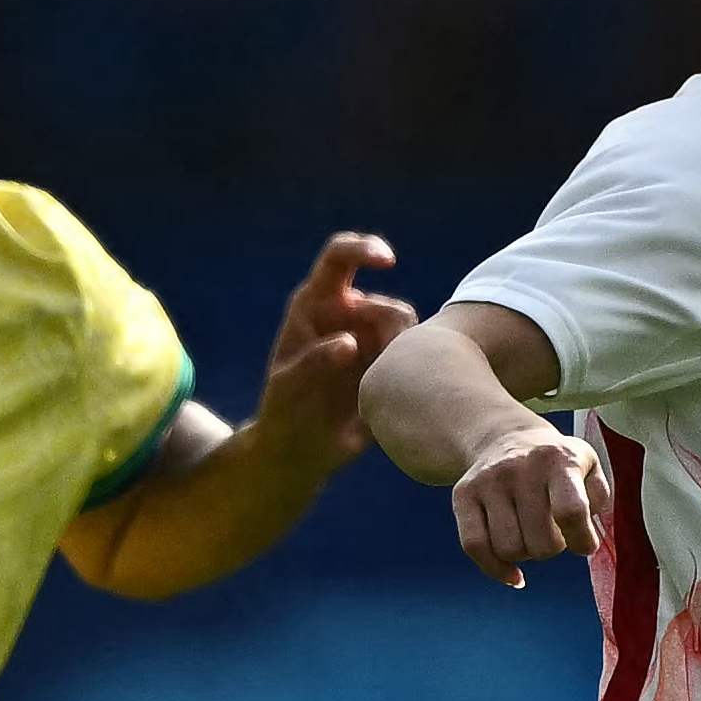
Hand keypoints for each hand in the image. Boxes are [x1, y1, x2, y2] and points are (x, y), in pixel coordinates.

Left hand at [246, 232, 418, 470]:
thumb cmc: (284, 412)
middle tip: (382, 370)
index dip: (364, 249)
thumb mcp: (288, 389)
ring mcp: (373, 340)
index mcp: (316, 304)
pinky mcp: (390, 367)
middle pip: (387, 307)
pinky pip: (416, 360)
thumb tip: (350, 343)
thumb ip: (314, 363)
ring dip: (402, 358)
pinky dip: (410, 375)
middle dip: (390, 337)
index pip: (340, 257)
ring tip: (379, 390)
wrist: (300, 451)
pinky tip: (390, 398)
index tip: (387, 260)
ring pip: (409, 333)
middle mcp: (348, 315)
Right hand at [448, 417, 609, 585]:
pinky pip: (474, 547)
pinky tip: (514, 573)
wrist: (507, 437)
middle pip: (540, 542)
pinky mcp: (462, 494)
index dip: (582, 540)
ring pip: (509, 549)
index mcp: (559, 460)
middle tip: (554, 532)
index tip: (585, 545)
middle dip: (553, 548)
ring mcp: (488, 481)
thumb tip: (586, 536)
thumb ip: (598, 499)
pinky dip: (496, 569)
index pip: (571, 511)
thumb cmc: (557, 465)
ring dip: (526, 554)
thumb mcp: (589, 467)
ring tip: (531, 534)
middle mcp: (520, 468)